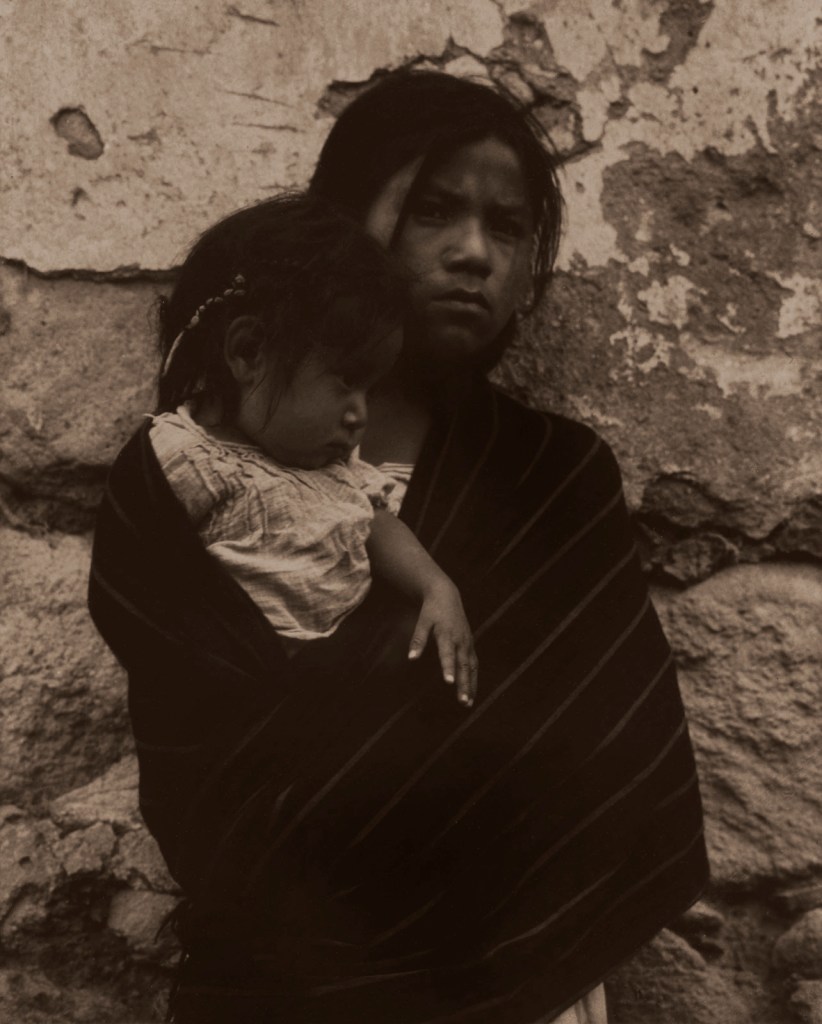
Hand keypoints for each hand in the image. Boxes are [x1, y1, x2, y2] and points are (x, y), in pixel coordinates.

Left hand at [407, 578, 477, 707]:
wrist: (446, 595)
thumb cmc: (432, 610)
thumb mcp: (422, 621)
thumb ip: (417, 640)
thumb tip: (411, 658)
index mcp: (447, 634)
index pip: (448, 654)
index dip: (448, 668)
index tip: (449, 682)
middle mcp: (460, 640)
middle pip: (463, 665)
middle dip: (464, 684)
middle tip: (463, 702)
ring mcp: (467, 642)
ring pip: (472, 667)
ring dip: (471, 685)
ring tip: (468, 703)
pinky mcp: (470, 644)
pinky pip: (474, 664)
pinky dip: (473, 678)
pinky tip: (471, 691)